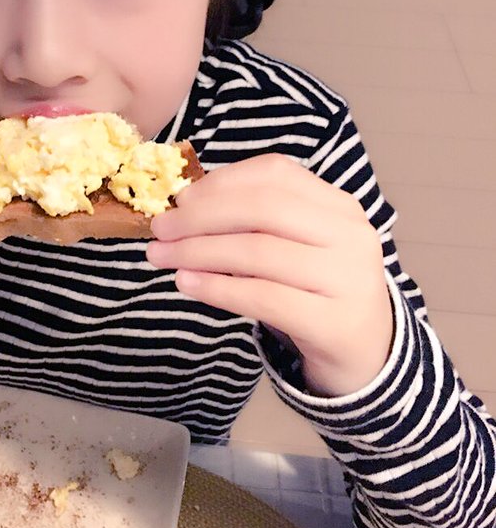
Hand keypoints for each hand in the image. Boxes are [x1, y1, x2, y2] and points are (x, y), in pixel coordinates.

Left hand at [146, 154, 393, 396]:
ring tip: (161, 256)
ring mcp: (346, 278)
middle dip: (201, 216)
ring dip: (198, 251)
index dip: (222, 182)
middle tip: (159, 229)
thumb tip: (183, 207)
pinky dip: (217, 288)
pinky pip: (263, 297)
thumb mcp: (298, 246)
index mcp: (338, 205)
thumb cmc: (317, 290)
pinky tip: (187, 283)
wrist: (368, 352)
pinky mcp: (333, 322)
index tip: (181, 198)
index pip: (276, 174)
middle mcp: (349, 235)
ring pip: (258, 251)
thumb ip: (255, 222)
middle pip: (263, 209)